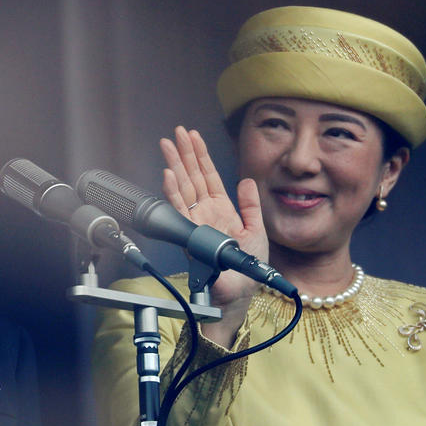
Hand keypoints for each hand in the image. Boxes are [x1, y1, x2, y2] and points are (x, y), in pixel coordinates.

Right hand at [159, 127, 266, 345]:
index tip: (193, 137)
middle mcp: (206, 212)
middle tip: (176, 133)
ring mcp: (196, 222)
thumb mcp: (257, 231)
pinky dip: (173, 191)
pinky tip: (169, 174)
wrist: (239, 293)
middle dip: (184, 154)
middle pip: (192, 176)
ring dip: (175, 165)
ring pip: (183, 187)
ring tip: (167, 145)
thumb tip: (247, 181)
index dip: (201, 156)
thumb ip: (251, 205)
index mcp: (222, 209)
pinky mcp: (190, 234)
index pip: (209, 176)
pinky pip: (180, 209)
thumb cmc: (248, 269)